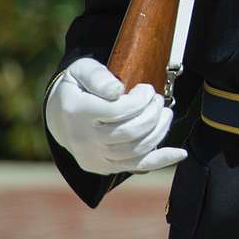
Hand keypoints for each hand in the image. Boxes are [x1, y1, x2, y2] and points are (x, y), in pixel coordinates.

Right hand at [44, 58, 186, 175]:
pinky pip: (136, 166)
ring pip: (136, 150)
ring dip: (159, 129)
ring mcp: (94, 157)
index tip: (145, 89)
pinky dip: (161, 160)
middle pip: (130, 133)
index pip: (117, 111)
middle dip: (152, 114)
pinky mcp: (104, 167)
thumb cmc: (77, 88)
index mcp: (77, 113)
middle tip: (157, 99)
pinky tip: (180, 153)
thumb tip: (118, 90)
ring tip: (163, 112)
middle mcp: (83, 140)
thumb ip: (98, 76)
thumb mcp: (82, 71)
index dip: (140, 99)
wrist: (58, 118)